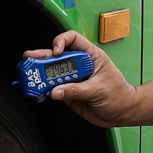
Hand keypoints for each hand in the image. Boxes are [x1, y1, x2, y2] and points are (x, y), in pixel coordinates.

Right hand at [23, 31, 139, 127]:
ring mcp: (72, 78)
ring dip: (40, 76)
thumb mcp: (99, 90)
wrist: (122, 113)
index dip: (61, 41)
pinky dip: (44, 92)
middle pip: (56, 56)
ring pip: (51, 73)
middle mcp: (79, 65)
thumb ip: (77, 90)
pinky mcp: (68, 92)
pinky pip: (52, 89)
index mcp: (90, 55)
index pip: (72, 39)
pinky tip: (40, 94)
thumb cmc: (119, 95)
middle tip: (30, 62)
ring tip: (32, 81)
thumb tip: (57, 91)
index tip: (55, 51)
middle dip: (41, 58)